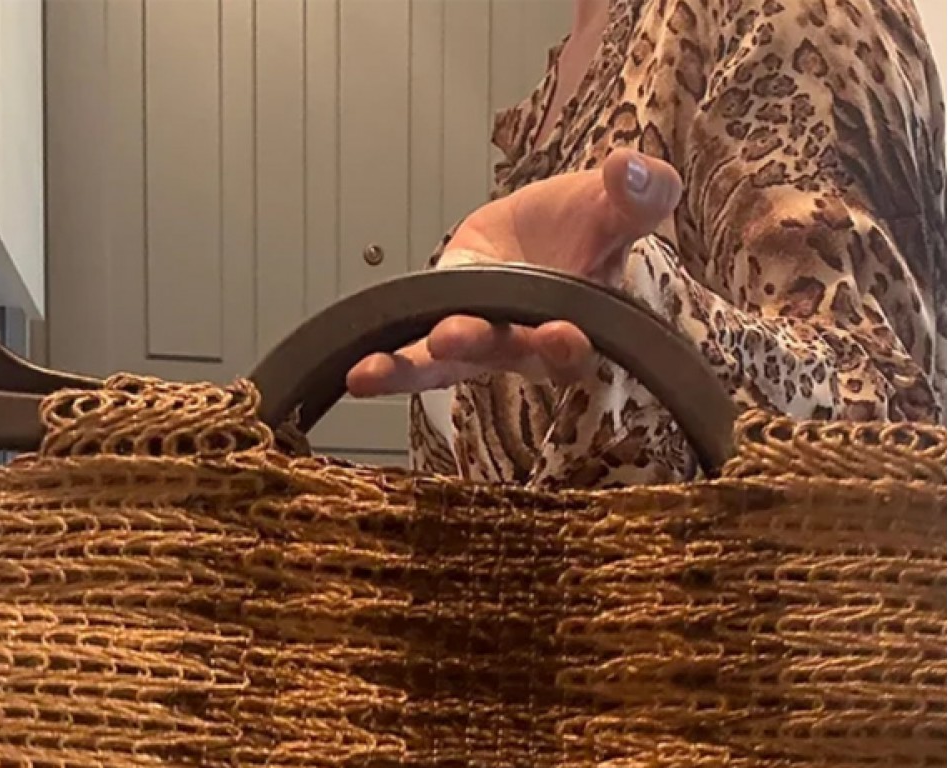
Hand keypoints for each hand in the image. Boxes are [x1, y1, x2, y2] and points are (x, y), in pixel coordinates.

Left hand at [346, 148, 681, 396]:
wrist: (547, 231)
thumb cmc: (588, 229)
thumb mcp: (618, 205)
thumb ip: (639, 196)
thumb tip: (632, 168)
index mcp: (574, 325)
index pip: (572, 347)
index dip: (566, 345)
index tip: (562, 333)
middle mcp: (522, 345)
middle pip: (499, 354)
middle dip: (476, 345)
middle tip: (452, 336)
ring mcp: (476, 339)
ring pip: (444, 364)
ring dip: (411, 367)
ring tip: (375, 370)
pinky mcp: (436, 323)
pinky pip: (410, 350)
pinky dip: (385, 362)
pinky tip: (356, 372)